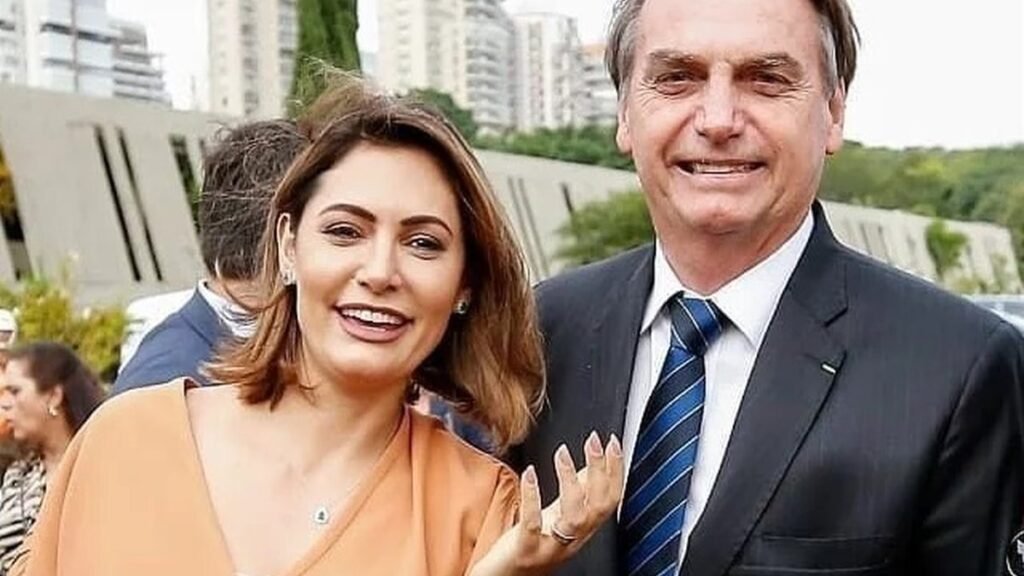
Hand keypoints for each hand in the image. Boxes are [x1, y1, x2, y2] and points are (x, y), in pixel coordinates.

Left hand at [472, 432, 624, 575]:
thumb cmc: (531, 546)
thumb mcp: (559, 517)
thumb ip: (577, 494)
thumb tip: (592, 466)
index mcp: (583, 529)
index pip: (610, 500)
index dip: (616, 471)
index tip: (613, 443)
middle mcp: (573, 539)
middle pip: (597, 505)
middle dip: (600, 471)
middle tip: (594, 441)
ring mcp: (552, 546)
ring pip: (574, 517)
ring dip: (570, 482)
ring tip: (562, 453)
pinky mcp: (527, 550)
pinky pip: (533, 524)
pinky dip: (533, 497)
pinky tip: (530, 474)